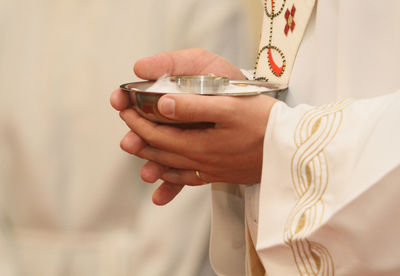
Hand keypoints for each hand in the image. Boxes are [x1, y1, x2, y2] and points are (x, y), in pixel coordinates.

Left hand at [110, 48, 276, 204]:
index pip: (155, 133)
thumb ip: (193, 106)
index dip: (136, 120)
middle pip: (159, 150)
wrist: (293, 153)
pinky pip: (187, 180)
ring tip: (137, 149)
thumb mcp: (230, 106)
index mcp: (198, 144)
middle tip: (126, 122)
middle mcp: (200, 162)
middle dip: (138, 136)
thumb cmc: (265, 125)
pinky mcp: (221, 174)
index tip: (124, 107)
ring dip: (150, 157)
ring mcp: (210, 171)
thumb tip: (162, 104)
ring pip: (170, 166)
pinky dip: (171, 178)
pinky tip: (166, 178)